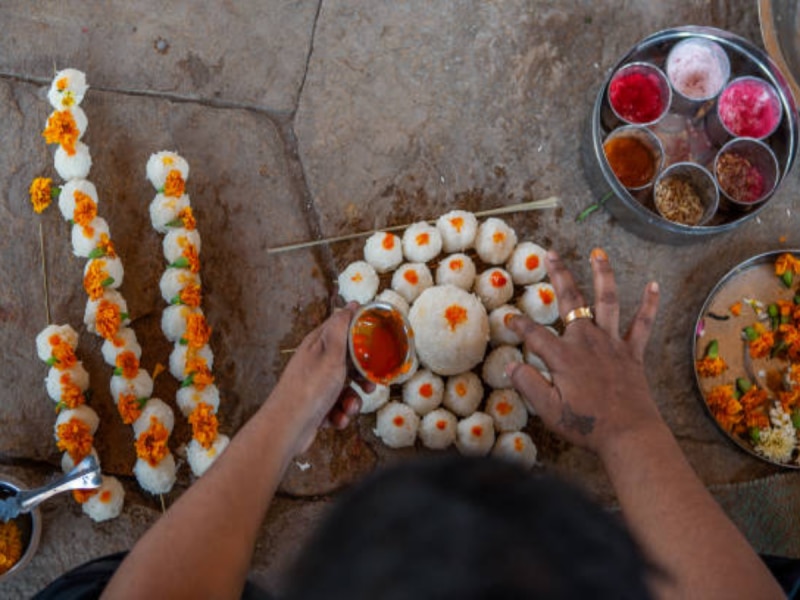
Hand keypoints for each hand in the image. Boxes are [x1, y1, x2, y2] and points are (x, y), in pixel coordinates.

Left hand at [271, 303, 361, 453]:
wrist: (287, 428)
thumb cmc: (309, 388)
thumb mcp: (330, 353)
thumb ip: (341, 329)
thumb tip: (351, 305)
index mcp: (318, 345)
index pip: (342, 328)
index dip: (361, 332)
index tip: (377, 339)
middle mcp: (316, 363)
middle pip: (349, 362)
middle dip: (362, 376)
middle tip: (369, 384)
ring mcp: (316, 385)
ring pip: (346, 388)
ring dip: (352, 401)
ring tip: (349, 408)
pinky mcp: (317, 406)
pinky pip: (338, 407)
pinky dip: (340, 415)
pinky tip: (336, 420)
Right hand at [507, 248, 662, 456]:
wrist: (629, 434)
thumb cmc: (587, 425)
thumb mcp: (548, 410)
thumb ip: (528, 384)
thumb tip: (510, 365)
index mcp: (564, 356)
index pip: (534, 334)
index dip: (519, 325)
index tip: (509, 319)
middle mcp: (587, 342)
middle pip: (571, 301)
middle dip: (558, 275)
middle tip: (550, 254)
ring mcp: (612, 344)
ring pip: (607, 301)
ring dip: (603, 274)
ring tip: (598, 253)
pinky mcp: (632, 353)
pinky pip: (642, 324)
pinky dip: (650, 304)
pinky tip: (654, 284)